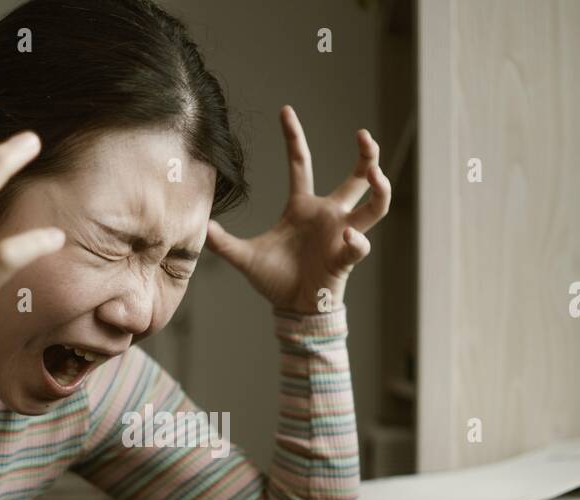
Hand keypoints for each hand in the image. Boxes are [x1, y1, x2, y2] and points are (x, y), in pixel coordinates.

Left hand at [204, 105, 389, 314]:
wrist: (293, 310)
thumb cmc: (275, 281)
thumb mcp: (244, 257)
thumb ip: (223, 242)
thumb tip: (199, 226)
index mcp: (303, 207)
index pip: (301, 163)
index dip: (293, 137)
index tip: (285, 110)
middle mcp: (328, 216)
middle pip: (355, 179)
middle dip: (366, 157)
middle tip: (365, 137)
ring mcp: (342, 235)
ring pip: (375, 206)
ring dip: (380, 189)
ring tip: (377, 175)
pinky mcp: (347, 257)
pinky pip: (359, 245)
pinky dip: (355, 242)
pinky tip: (347, 239)